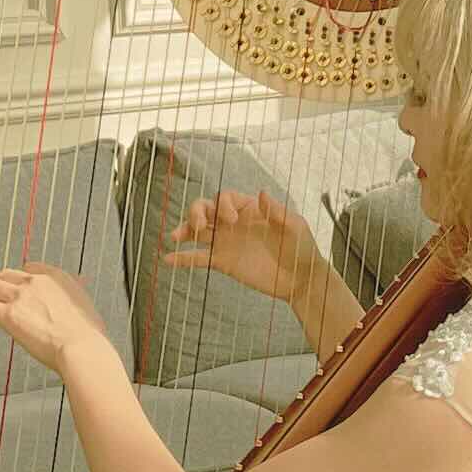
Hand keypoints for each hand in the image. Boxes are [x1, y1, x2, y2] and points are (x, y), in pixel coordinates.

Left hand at [0, 264, 124, 385]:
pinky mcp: (7, 314)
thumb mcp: (86, 306)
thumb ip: (77, 293)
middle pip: (5, 276)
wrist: (80, 348)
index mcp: (56, 277)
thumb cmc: (87, 335)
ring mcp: (20, 296)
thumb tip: (82, 282)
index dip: (17, 276)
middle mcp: (36, 281)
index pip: (29, 269)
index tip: (12, 282)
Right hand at [162, 187, 320, 309]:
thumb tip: (262, 192)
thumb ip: (277, 211)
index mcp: (249, 209)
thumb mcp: (295, 227)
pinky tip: (169, 259)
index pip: (225, 198)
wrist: (300, 279)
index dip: (223, 206)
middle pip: (206, 208)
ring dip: (185, 229)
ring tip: (175, 236)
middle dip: (197, 212)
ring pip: (198, 230)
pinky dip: (183, 258)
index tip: (232, 221)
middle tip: (200, 226)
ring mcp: (227, 242)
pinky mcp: (223, 262)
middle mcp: (234, 222)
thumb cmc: (301, 248)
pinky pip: (199, 257)